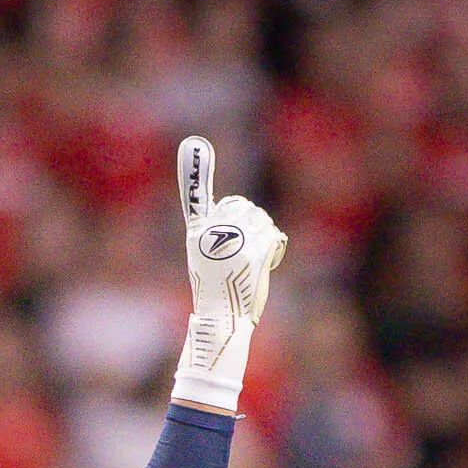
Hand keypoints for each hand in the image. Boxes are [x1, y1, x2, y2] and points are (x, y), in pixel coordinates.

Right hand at [172, 135, 286, 412]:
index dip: (194, 172)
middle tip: (245, 250)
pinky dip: (273, 249)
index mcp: (197, 234)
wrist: (222, 323)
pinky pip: (273, 235)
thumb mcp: (208, 260)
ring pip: (261, 220)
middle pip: (242, 205)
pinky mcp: (254, 252)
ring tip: (251, 264)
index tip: (194, 144)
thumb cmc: (217, 295)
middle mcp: (213, 233)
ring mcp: (234, 242)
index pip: (197, 198)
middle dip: (251, 222)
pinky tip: (264, 266)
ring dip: (264, 237)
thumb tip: (240, 216)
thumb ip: (219, 233)